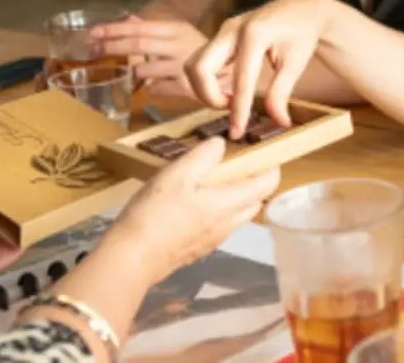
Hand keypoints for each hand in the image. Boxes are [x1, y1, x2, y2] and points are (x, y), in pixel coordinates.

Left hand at [90, 15, 207, 97]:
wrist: (233, 71)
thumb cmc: (201, 51)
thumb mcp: (178, 34)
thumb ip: (152, 28)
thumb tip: (126, 18)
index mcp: (177, 29)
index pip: (139, 28)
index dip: (114, 30)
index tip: (93, 33)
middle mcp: (179, 46)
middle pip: (138, 44)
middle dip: (111, 47)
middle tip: (91, 49)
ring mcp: (182, 68)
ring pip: (143, 71)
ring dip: (132, 73)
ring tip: (130, 74)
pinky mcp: (185, 89)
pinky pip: (155, 90)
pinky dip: (150, 89)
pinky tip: (156, 86)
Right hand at [103, 138, 279, 289]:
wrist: (131, 259)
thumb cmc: (156, 213)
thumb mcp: (177, 174)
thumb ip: (204, 155)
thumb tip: (221, 144)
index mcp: (230, 203)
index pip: (268, 184)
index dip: (272, 167)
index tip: (264, 152)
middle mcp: (229, 224)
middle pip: (255, 200)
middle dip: (253, 181)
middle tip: (234, 164)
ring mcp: (214, 239)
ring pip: (238, 215)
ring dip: (234, 197)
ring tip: (210, 181)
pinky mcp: (199, 249)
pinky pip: (220, 226)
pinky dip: (218, 212)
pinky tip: (192, 204)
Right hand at [186, 0, 327, 138]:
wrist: (302, 9)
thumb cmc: (302, 33)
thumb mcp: (296, 63)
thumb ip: (282, 93)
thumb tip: (279, 122)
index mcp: (255, 34)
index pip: (240, 79)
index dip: (238, 109)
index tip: (237, 132)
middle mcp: (232, 29)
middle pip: (199, 67)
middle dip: (208, 96)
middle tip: (231, 109)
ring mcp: (223, 30)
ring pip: (194, 64)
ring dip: (205, 89)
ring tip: (231, 100)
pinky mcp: (220, 36)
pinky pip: (201, 61)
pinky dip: (207, 81)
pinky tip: (230, 90)